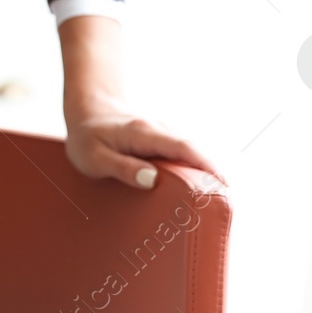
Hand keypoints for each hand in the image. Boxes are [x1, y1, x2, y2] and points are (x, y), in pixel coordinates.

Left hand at [64, 98, 227, 190]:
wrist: (88, 111)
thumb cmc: (87, 139)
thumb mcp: (94, 158)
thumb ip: (122, 168)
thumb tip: (152, 180)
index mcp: (144, 133)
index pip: (182, 147)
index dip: (205, 164)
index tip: (223, 185)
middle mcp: (158, 129)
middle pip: (193, 150)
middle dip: (212, 172)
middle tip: (224, 201)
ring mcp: (162, 132)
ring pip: (189, 151)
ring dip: (204, 171)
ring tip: (214, 200)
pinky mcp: (163, 138)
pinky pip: (182, 152)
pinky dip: (193, 167)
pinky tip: (196, 188)